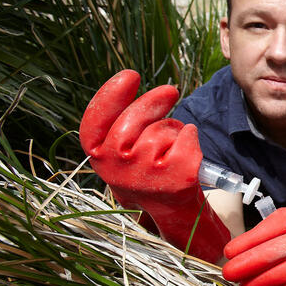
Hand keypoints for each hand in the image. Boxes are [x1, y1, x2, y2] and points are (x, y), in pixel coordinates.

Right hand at [80, 70, 229, 262]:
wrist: (172, 210)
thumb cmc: (147, 170)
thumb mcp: (123, 150)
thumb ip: (120, 122)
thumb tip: (128, 79)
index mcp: (99, 158)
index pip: (95, 123)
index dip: (111, 96)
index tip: (130, 75)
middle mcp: (117, 169)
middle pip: (133, 120)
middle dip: (154, 102)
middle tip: (171, 91)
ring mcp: (147, 176)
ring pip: (162, 129)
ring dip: (172, 129)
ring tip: (172, 147)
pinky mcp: (177, 178)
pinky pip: (186, 137)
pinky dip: (191, 137)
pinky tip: (187, 151)